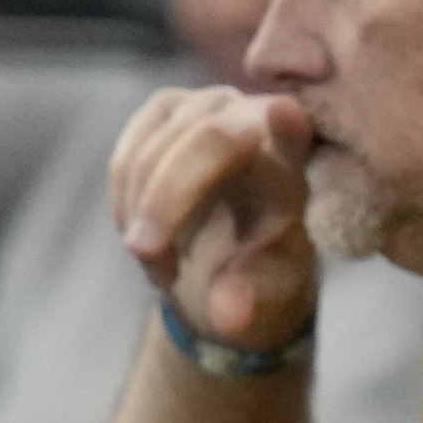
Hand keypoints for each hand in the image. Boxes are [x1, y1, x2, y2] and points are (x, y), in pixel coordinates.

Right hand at [108, 84, 321, 358]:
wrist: (230, 250)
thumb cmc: (260, 269)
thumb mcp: (264, 296)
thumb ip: (248, 300)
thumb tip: (228, 317)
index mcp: (298, 162)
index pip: (296, 133)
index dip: (287, 124)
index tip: (285, 116)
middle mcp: (259, 118)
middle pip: (207, 140)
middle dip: (165, 199)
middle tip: (144, 256)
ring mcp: (210, 106)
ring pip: (154, 152)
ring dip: (141, 214)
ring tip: (158, 266)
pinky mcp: (167, 109)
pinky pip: (126, 156)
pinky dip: (124, 203)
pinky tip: (142, 234)